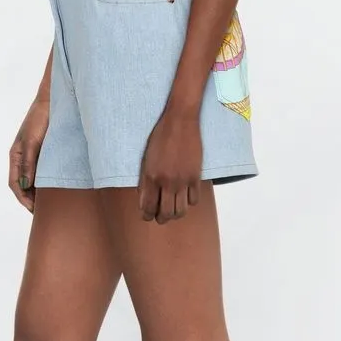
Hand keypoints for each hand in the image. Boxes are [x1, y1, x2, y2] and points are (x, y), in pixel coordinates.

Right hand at [9, 96, 49, 212]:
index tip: (34, 210)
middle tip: (44, 213)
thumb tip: (25, 186)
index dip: (23, 198)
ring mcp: (36, 156)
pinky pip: (46, 172)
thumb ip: (28, 163)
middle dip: (32, 200)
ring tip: (53, 205)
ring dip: (41, 193)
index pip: (14, 184)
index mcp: (15, 156)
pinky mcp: (48, 153)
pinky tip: (59, 189)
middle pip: (24, 185)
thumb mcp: (32, 142)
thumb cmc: (40, 119)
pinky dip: (49, 183)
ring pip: (36, 180)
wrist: (54, 101)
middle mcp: (24, 158)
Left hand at [138, 107, 202, 222]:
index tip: (148, 216)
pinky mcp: (195, 176)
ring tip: (174, 209)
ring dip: (176, 214)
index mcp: (151, 177)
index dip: (147, 215)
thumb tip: (144, 197)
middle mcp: (167, 182)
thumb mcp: (146, 159)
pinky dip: (189, 202)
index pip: (148, 207)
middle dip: (162, 218)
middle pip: (166, 213)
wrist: (180, 122)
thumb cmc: (160, 137)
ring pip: (181, 211)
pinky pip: (194, 200)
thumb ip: (145, 180)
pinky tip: (185, 196)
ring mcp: (182, 181)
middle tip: (161, 216)